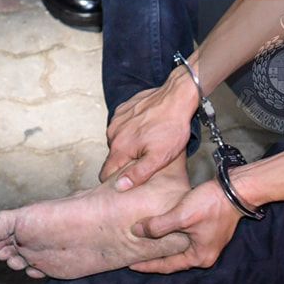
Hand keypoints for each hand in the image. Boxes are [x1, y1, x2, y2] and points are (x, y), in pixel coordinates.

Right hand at [101, 71, 196, 191]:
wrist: (178, 96)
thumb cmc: (172, 127)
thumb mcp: (159, 157)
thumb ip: (138, 174)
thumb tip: (119, 187)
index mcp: (120, 147)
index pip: (105, 173)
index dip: (115, 181)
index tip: (129, 180)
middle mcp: (113, 133)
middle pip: (113, 157)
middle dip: (125, 161)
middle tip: (145, 158)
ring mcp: (117, 119)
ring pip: (117, 141)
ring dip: (128, 145)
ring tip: (148, 142)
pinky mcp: (123, 109)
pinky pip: (121, 126)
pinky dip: (131, 130)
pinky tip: (146, 128)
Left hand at [130, 179, 243, 274]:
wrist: (236, 189)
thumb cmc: (211, 204)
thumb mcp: (181, 216)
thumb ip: (158, 226)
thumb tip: (137, 231)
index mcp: (199, 256)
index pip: (167, 266)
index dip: (148, 265)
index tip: (131, 264)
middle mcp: (205, 254)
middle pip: (174, 259)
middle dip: (155, 257)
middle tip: (136, 254)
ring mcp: (209, 242)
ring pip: (180, 248)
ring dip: (164, 245)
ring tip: (147, 242)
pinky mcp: (209, 230)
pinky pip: (186, 238)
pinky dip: (173, 236)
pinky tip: (164, 229)